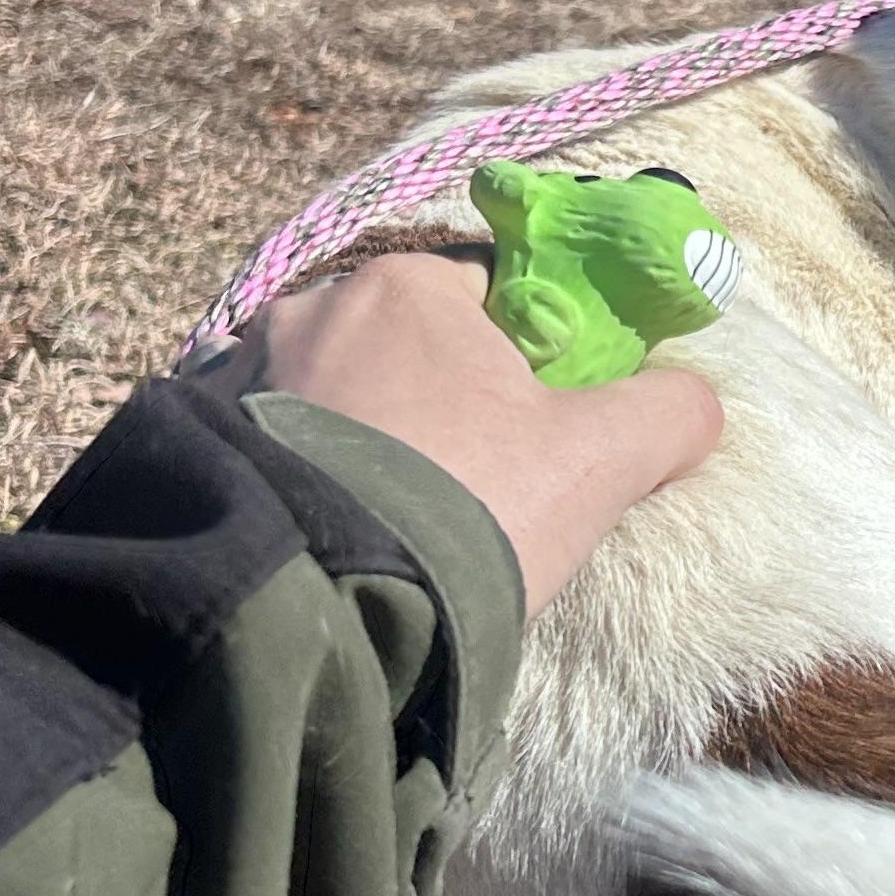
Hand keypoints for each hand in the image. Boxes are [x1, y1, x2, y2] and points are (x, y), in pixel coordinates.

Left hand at [195, 251, 723, 614]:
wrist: (321, 607)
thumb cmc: (471, 505)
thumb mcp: (600, 460)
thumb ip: (667, 413)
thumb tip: (694, 403)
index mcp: (409, 288)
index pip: (492, 296)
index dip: (533, 360)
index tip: (543, 428)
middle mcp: (311, 308)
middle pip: (411, 347)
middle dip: (445, 405)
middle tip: (481, 487)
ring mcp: (241, 374)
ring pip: (340, 397)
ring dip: (373, 441)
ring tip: (405, 521)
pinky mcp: (200, 442)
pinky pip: (276, 444)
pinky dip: (312, 476)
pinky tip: (344, 533)